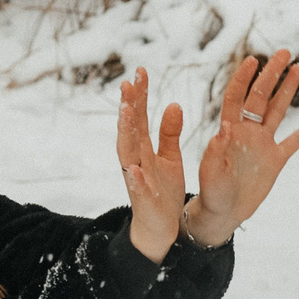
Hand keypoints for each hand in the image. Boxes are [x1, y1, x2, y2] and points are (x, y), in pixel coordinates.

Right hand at [117, 67, 187, 264]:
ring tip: (126, 113)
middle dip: (129, 106)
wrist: (160, 226)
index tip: (140, 71)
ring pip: (127, 153)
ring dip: (125, 133)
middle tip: (129, 82)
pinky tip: (135, 169)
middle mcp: (136, 159)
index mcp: (143, 148)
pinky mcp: (143, 199)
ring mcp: (137, 178)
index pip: (140, 116)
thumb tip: (174, 104)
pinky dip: (136, 179)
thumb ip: (169, 133)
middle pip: (130, 129)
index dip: (139, 95)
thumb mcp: (170, 157)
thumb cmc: (163, 190)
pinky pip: (138, 188)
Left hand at [182, 50, 298, 246]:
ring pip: (278, 111)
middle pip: (260, 97)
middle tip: (284, 53)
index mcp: (229, 132)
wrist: (224, 212)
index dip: (243, 79)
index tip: (253, 60)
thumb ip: (216, 154)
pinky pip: (296, 140)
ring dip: (288, 90)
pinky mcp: (276, 160)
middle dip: (272, 75)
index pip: (236, 98)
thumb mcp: (211, 176)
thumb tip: (223, 131)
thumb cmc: (212, 193)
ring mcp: (263, 144)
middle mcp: (247, 132)